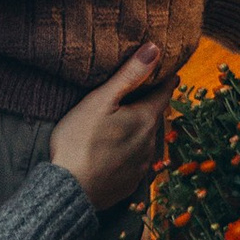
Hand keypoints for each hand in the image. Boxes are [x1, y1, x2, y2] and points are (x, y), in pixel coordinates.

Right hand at [49, 45, 166, 208]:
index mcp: (145, 119)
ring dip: (138, 130)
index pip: (163, 93)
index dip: (165, 80)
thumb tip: (155, 49)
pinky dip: (128, 152)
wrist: (70, 190)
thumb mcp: (101, 100)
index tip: (169, 70)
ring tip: (123, 121)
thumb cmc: (80, 141)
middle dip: (149, 105)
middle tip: (140, 93)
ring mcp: (141, 165)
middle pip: (154, 117)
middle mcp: (150, 143)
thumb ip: (129, 75)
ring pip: (146, 139)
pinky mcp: (130, 183)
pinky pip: (135, 161)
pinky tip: (113, 151)